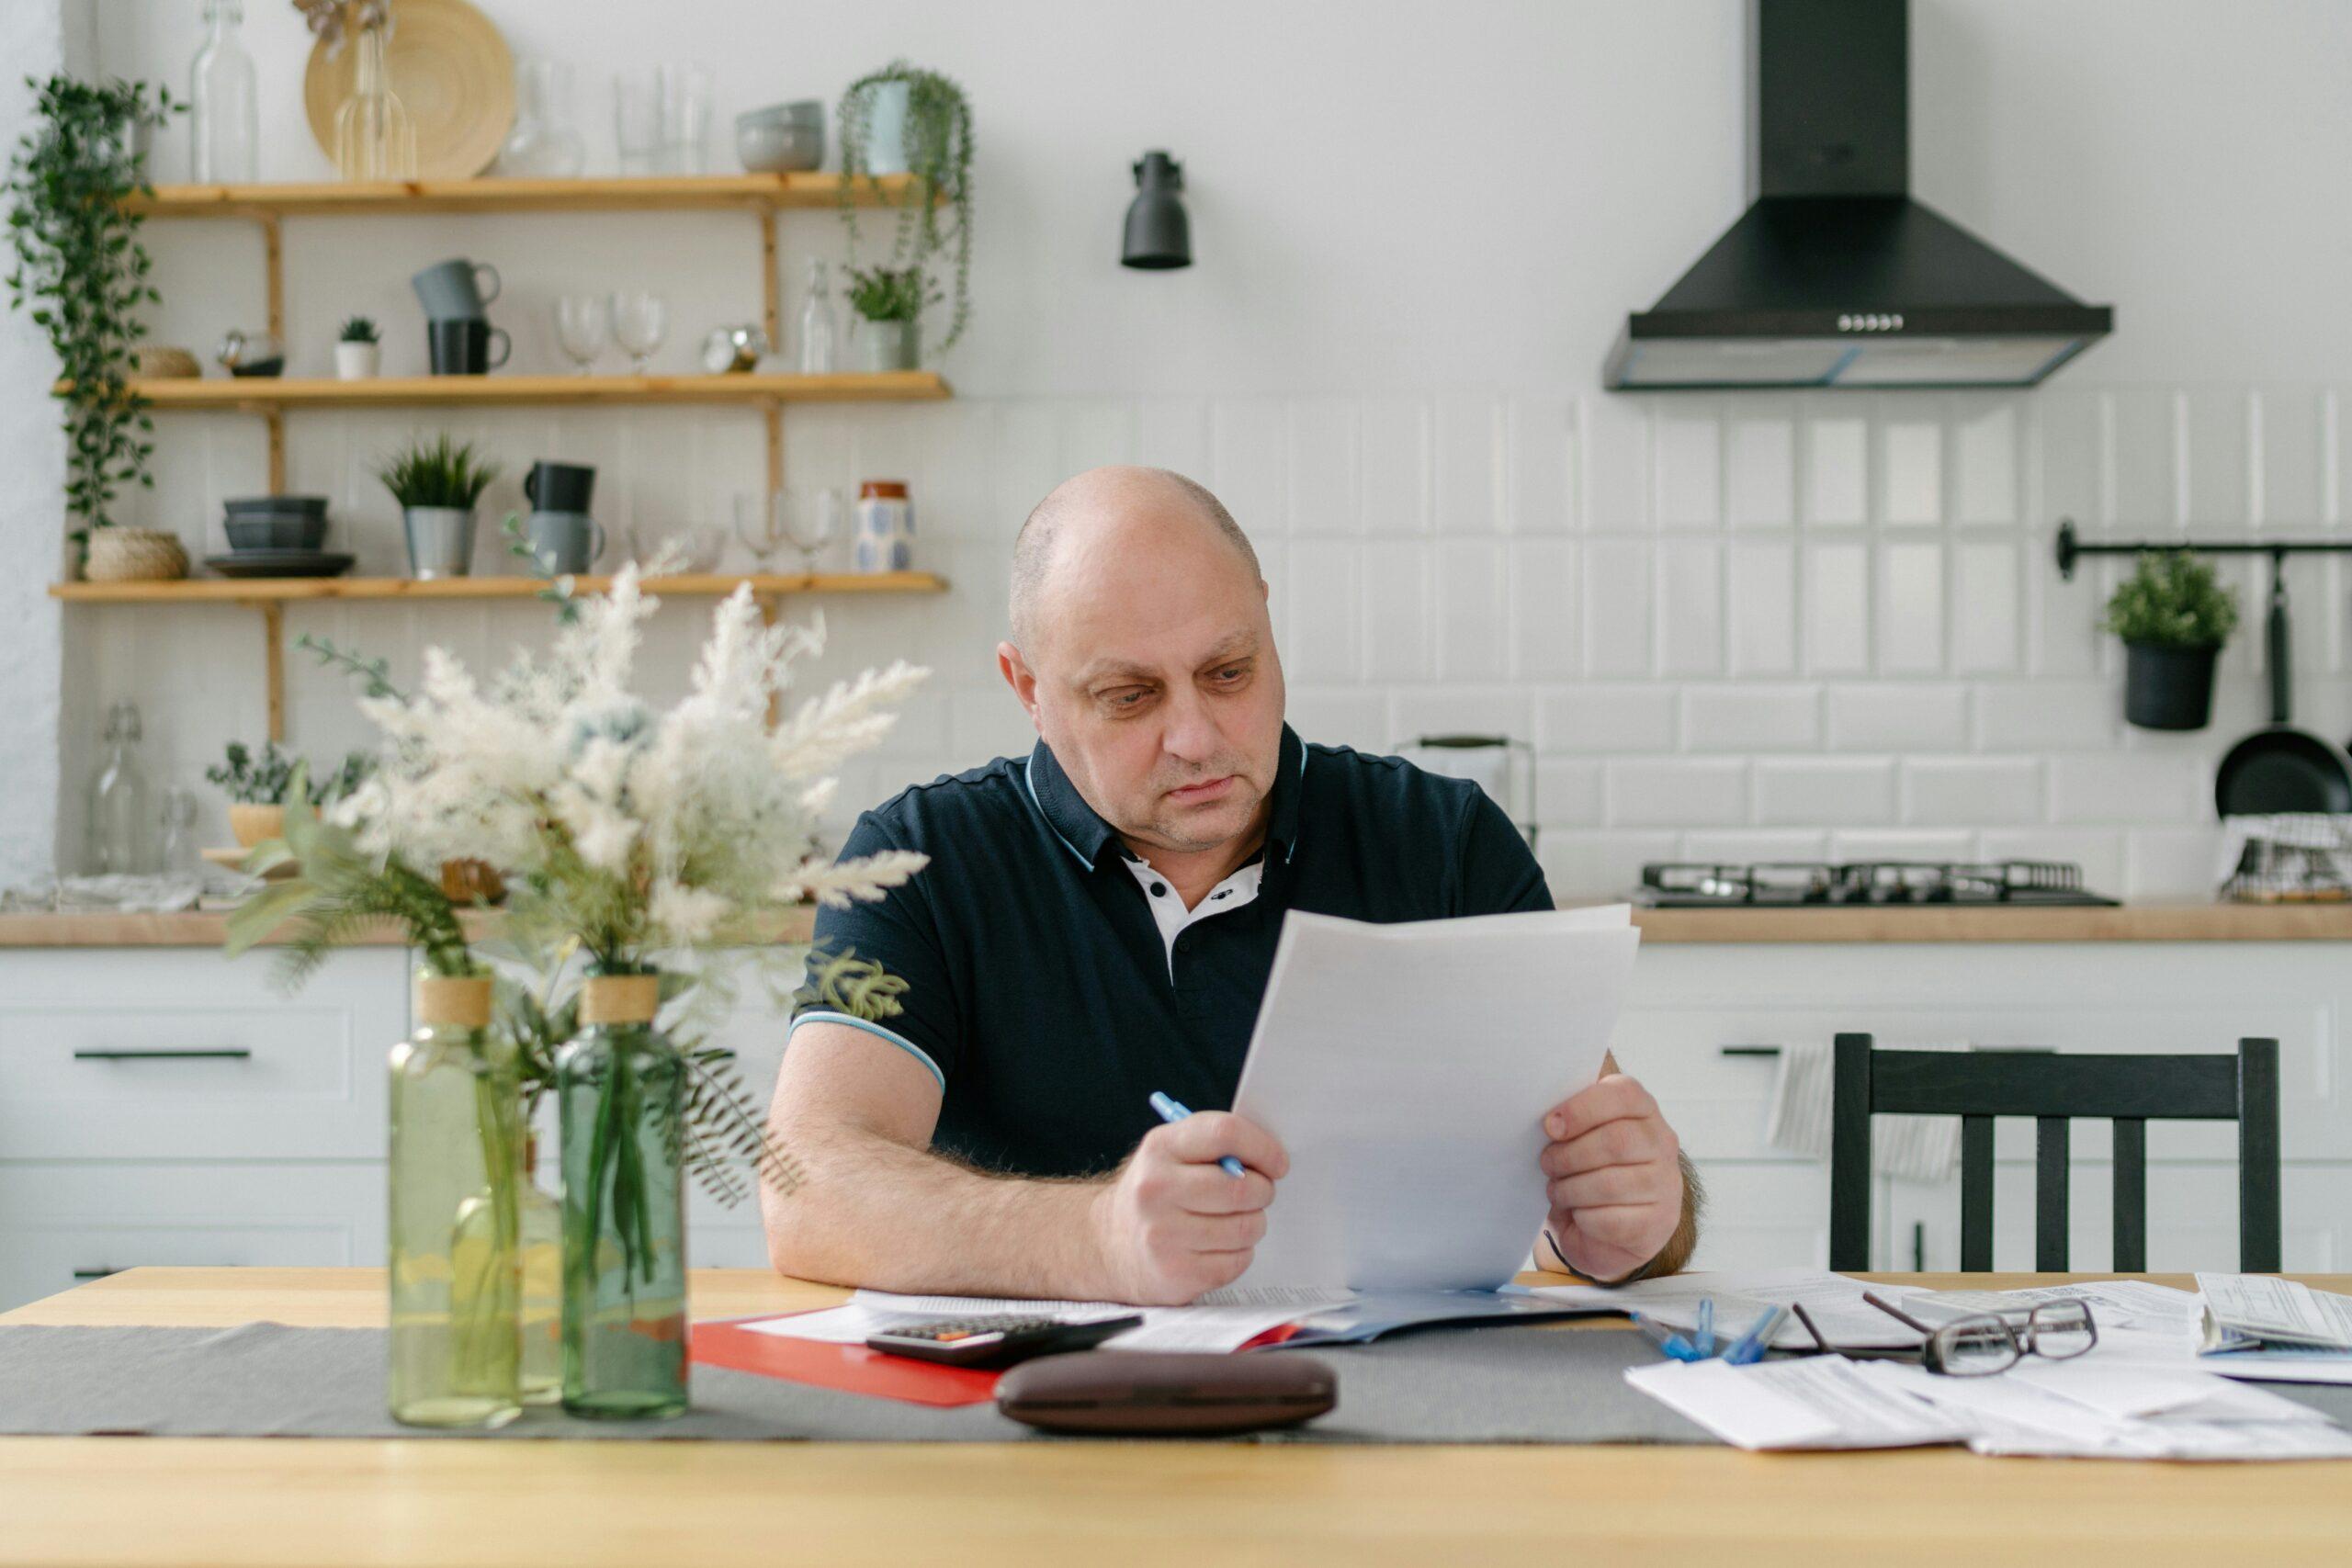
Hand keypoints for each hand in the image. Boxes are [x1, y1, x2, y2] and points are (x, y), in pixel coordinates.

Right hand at [1090, 1110, 1287, 1304]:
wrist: (1109, 1243)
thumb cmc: (1157, 1192)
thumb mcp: (1172, 1153)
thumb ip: (1215, 1146)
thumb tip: (1268, 1156)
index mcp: (1160, 1147)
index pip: (1224, 1134)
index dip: (1262, 1147)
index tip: (1277, 1163)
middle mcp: (1156, 1189)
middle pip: (1240, 1187)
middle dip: (1262, 1191)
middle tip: (1259, 1192)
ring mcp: (1163, 1234)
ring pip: (1245, 1227)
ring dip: (1253, 1224)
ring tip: (1234, 1220)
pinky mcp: (1176, 1273)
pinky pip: (1237, 1261)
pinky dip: (1239, 1253)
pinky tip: (1219, 1246)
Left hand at [1538, 1074, 1682, 1282]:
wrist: (1606, 1230)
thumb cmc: (1587, 1170)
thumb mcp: (1581, 1136)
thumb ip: (1571, 1120)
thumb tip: (1551, 1122)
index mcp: (1643, 1110)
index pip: (1625, 1094)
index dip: (1583, 1108)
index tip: (1550, 1126)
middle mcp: (1662, 1144)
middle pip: (1616, 1141)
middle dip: (1569, 1155)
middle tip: (1548, 1163)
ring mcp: (1666, 1185)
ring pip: (1609, 1184)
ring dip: (1570, 1189)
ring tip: (1558, 1190)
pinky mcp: (1658, 1223)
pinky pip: (1610, 1220)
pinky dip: (1582, 1217)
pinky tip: (1577, 1213)